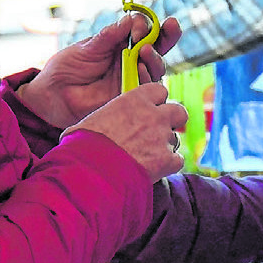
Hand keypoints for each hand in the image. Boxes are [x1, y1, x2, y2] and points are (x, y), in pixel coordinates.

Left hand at [16, 12, 181, 127]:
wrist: (52, 94)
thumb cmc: (67, 67)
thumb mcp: (87, 47)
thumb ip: (108, 36)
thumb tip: (129, 19)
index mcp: (122, 43)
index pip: (145, 30)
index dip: (148, 25)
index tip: (139, 26)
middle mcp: (132, 59)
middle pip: (159, 47)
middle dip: (168, 35)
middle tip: (171, 26)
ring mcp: (132, 79)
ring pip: (157, 68)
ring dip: (155, 58)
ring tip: (146, 51)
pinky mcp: (129, 97)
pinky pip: (146, 89)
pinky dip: (147, 79)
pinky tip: (141, 70)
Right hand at [70, 83, 187, 180]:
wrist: (91, 172)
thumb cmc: (83, 146)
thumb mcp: (90, 121)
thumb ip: (106, 116)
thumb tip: (95, 124)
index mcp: (135, 100)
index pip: (159, 91)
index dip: (156, 102)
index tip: (149, 111)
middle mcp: (153, 115)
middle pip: (179, 111)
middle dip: (171, 121)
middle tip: (158, 132)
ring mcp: (162, 138)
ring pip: (175, 139)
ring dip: (165, 146)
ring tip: (145, 157)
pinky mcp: (167, 160)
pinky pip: (177, 160)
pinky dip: (168, 166)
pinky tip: (153, 170)